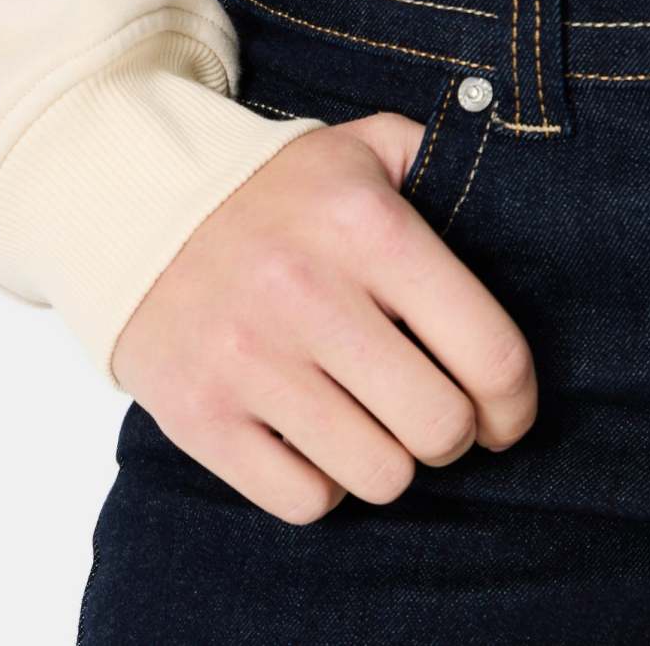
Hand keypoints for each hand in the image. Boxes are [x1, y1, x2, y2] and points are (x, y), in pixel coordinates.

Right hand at [108, 112, 536, 524]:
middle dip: (450, 432)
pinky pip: (305, 501)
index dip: (515, 404)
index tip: (504, 411)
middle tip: (428, 409)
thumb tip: (516, 200)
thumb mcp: (363, 148)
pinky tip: (311, 434)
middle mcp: (309, 292)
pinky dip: (319, 482)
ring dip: (386, 458)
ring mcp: (249, 358)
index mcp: (367, 226)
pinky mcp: (201, 414)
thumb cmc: (275, 190)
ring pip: (379, 477)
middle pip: (440, 429)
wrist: (132, 203)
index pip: (490, 354)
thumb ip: (443, 163)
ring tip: (365, 417)